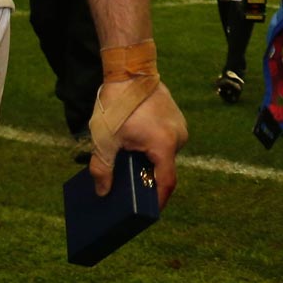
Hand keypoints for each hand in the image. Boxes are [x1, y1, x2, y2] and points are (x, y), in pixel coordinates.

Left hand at [91, 82, 186, 206]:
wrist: (130, 70)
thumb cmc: (117, 105)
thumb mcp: (104, 140)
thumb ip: (102, 169)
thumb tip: (102, 192)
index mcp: (164, 145)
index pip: (166, 182)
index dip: (158, 200)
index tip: (149, 212)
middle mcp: (178, 137)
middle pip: (165, 168)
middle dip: (148, 179)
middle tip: (131, 187)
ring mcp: (179, 125)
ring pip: (165, 154)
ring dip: (150, 160)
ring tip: (130, 162)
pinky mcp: (176, 117)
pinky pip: (166, 140)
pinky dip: (153, 146)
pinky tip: (135, 145)